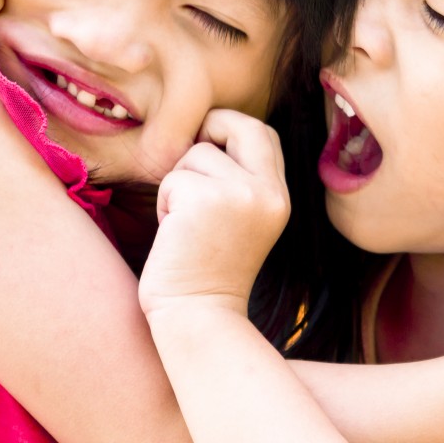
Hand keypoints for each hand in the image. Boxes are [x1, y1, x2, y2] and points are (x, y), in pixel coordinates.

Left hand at [138, 109, 289, 317]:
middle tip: (189, 162)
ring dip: (178, 181)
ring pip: (196, 153)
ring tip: (183, 221)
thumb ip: (240, 181)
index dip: (233, 130)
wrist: (198, 317)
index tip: (209, 146)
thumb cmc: (208, 271)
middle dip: (211, 128)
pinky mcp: (204, 201)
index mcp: (279, 198)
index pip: (264, 135)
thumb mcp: (241, 221)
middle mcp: (267, 192)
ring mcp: (240, 195)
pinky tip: (172, 233)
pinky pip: (173, 178)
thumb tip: (208, 134)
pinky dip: (164, 202)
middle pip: (242, 125)